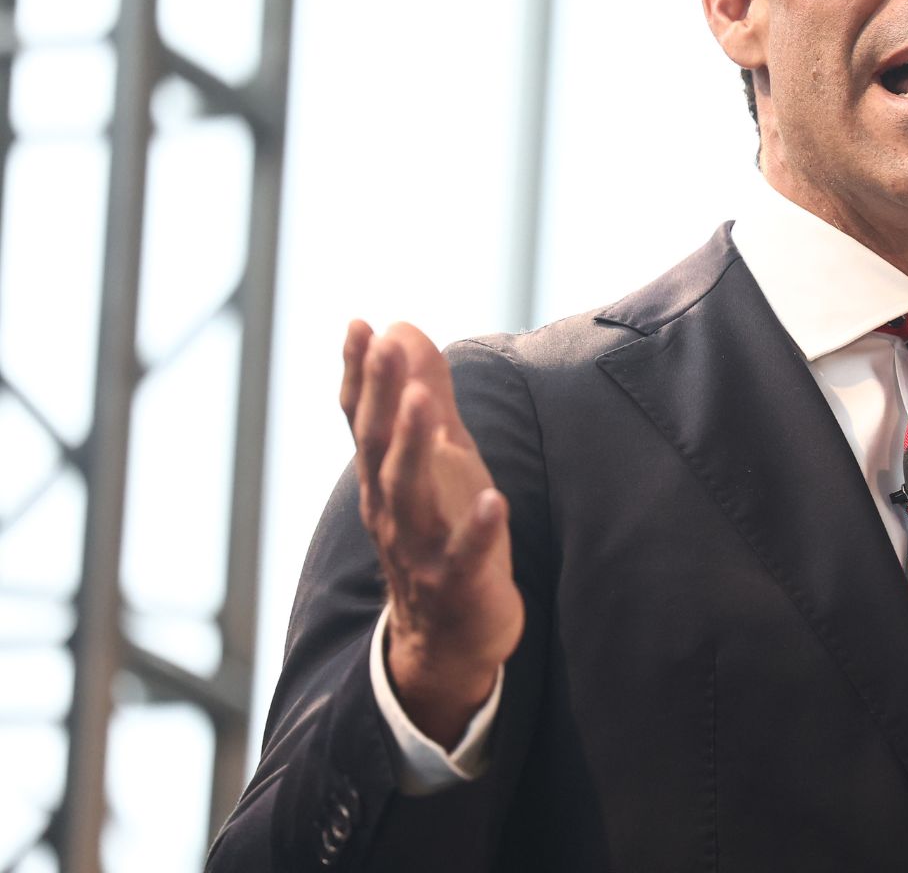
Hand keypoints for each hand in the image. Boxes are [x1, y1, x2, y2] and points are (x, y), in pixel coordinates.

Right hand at [342, 319, 523, 746]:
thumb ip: (423, 394)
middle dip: (379, 393)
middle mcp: (392, 509)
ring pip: (409, 496)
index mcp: (386, 477)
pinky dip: (478, 530)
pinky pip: (465, 557)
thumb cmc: (443, 533)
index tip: (358, 323)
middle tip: (382, 343)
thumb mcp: (438, 457)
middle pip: (378, 447)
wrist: (445, 639)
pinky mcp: (458, 585)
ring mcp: (420, 549)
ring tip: (421, 402)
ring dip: (413, 447)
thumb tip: (402, 326)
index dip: (359, 373)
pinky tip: (495, 501)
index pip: (364, 419)